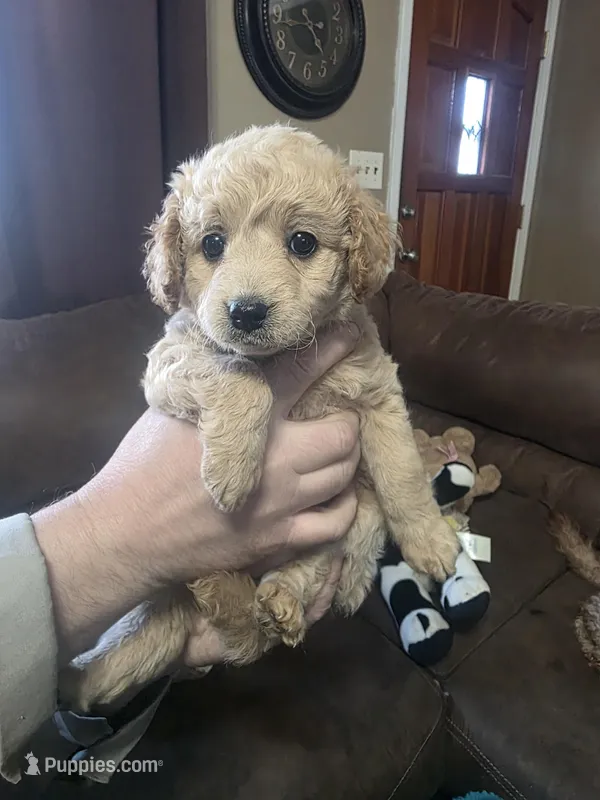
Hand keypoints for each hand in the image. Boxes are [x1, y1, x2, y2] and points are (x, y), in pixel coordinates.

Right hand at [34, 325, 359, 661]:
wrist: (127, 532)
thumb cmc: (142, 464)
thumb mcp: (173, 407)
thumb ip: (213, 382)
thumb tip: (229, 350)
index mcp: (247, 417)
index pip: (301, 371)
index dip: (331, 349)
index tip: (349, 336)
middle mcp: (276, 459)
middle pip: (343, 434)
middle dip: (347, 420)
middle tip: (337, 418)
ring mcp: (282, 503)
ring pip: (344, 476)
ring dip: (346, 460)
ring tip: (336, 454)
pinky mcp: (278, 539)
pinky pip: (334, 524)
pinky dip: (343, 508)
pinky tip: (334, 498)